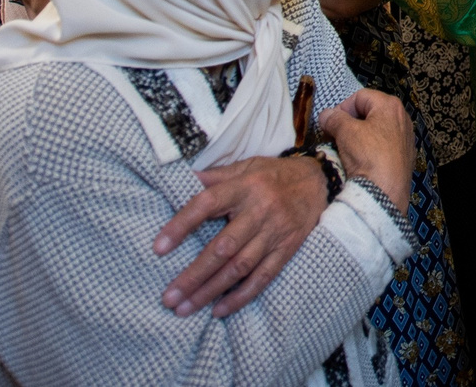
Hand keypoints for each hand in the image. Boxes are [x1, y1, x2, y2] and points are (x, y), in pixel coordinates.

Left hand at [157, 153, 327, 316]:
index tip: (158, 248)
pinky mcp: (288, 249)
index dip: (181, 225)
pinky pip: (263, 277)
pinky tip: (219, 310)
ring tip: (186, 308)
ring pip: (240, 267)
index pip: (207, 204)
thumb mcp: (244, 166)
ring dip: (211, 290)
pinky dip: (241, 296)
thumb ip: (213, 178)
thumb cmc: (272, 174)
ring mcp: (276, 232)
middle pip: (222, 247)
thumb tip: (178, 182)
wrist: (317, 180)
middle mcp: (260, 210)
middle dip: (193, 275)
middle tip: (169, 298)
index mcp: (244, 186)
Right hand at [323, 88, 414, 215]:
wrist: (385, 192)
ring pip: (375, 131)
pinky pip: (382, 147)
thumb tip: (326, 115)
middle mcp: (402, 118)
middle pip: (369, 113)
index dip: (342, 107)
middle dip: (349, 123)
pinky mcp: (404, 158)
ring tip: (345, 150)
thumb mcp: (346, 132)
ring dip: (358, 137)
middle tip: (334, 136)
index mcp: (390, 106)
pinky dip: (369, 150)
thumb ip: (334, 119)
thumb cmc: (368, 155)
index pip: (360, 96)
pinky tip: (360, 162)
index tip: (330, 123)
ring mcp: (405, 139)